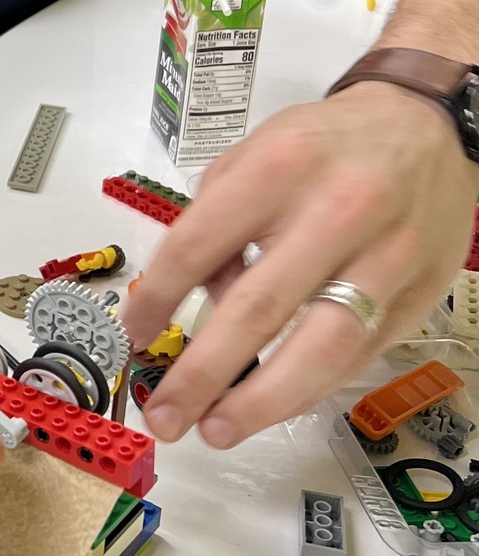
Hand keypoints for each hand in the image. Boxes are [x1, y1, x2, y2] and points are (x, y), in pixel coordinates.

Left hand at [125, 85, 475, 449]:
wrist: (422, 125)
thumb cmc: (325, 144)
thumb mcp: (253, 155)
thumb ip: (215, 222)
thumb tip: (195, 303)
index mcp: (279, 168)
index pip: (197, 246)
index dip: (157, 301)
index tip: (133, 338)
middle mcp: (337, 211)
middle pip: (258, 309)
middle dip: (202, 375)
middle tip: (167, 417)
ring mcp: (386, 257)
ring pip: (323, 348)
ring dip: (263, 403)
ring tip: (217, 430)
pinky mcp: (419, 292)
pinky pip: (359, 355)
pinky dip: (310, 388)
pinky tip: (273, 405)